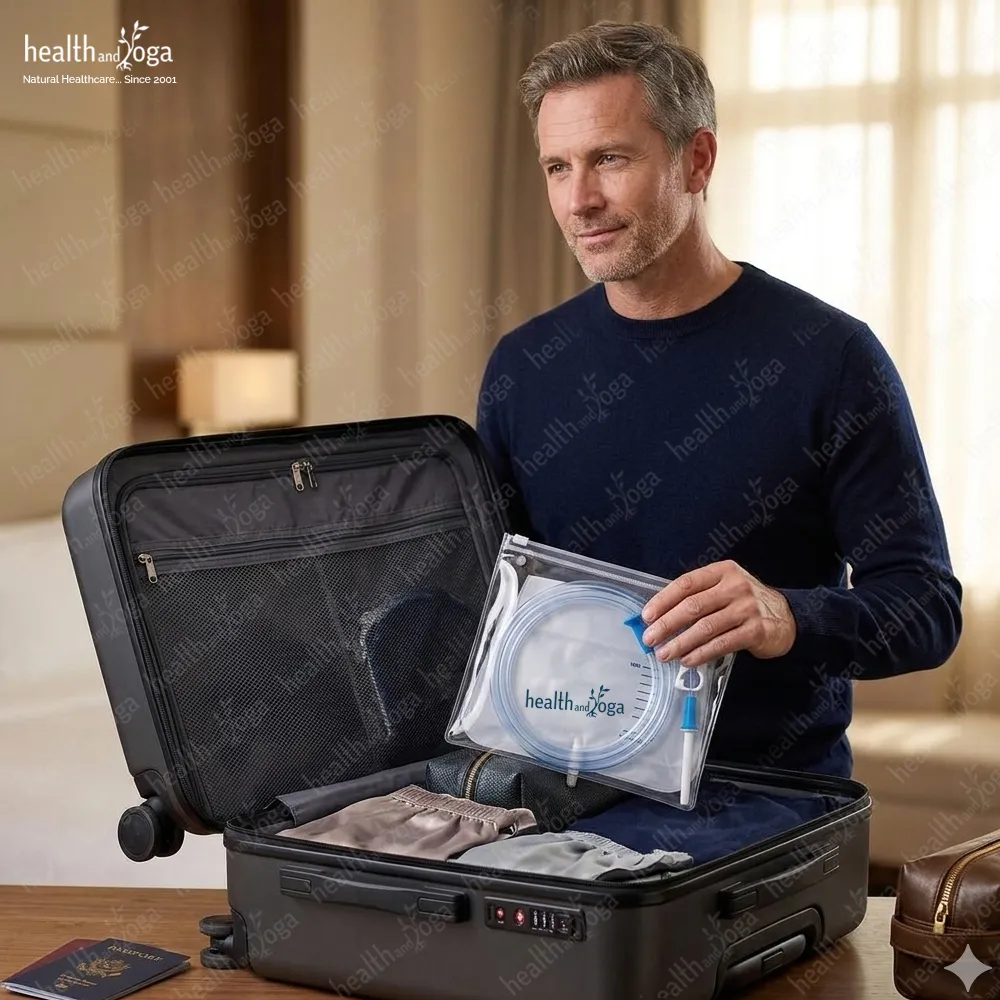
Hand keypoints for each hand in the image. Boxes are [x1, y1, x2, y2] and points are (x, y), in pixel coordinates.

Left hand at [639, 560, 796, 666]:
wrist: (786, 617)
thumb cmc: (745, 603)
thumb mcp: (724, 588)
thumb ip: (698, 597)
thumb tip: (659, 616)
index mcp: (722, 571)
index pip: (686, 584)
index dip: (663, 600)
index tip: (646, 616)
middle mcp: (735, 587)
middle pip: (693, 606)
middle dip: (667, 624)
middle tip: (650, 638)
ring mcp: (747, 609)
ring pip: (706, 627)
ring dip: (681, 643)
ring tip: (664, 654)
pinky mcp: (756, 631)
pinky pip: (722, 644)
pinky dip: (701, 653)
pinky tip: (687, 660)